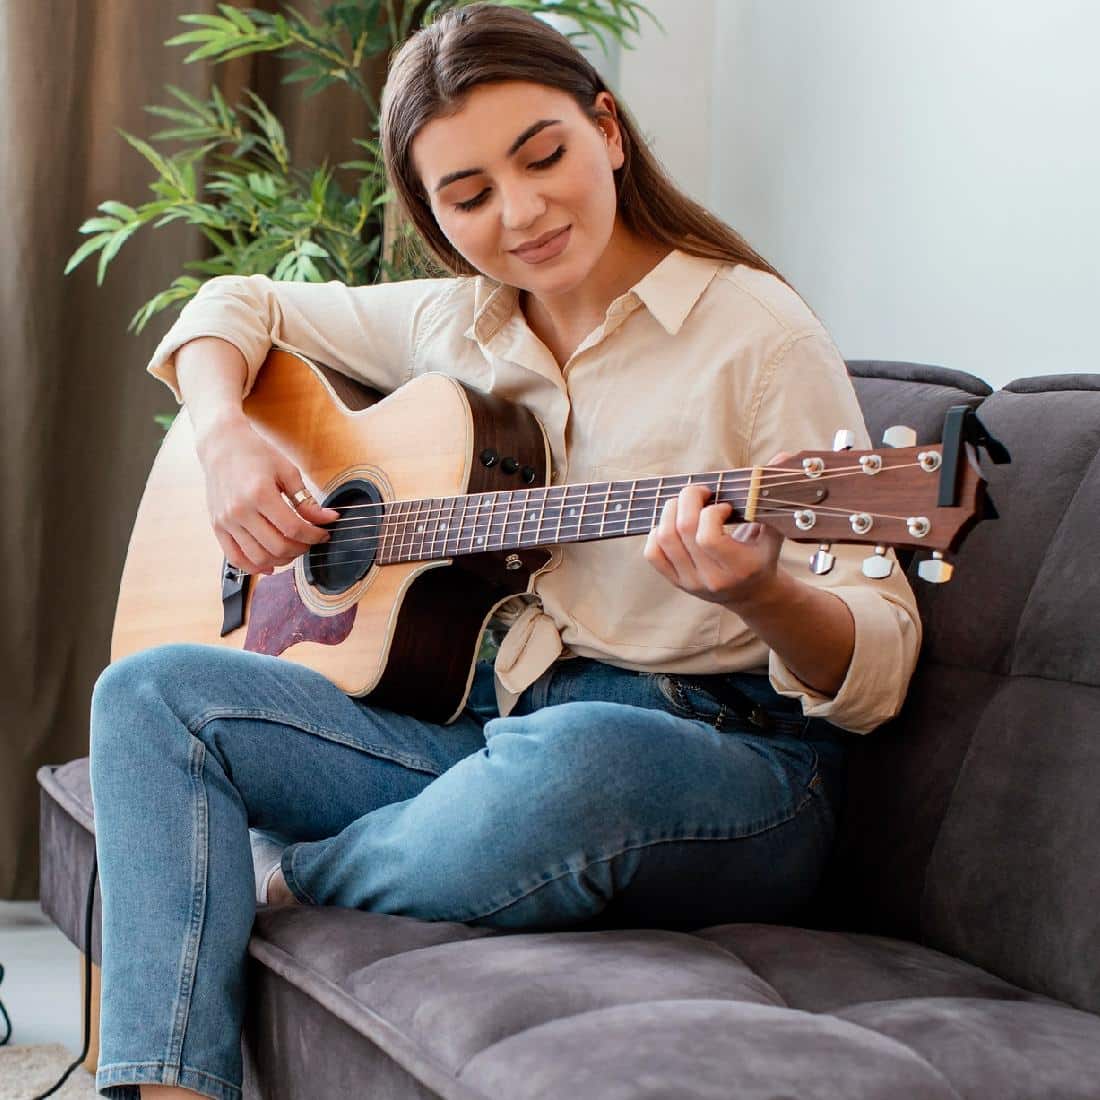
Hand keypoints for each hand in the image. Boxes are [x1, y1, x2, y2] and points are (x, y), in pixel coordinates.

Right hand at [195, 416, 338, 574]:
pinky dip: (254, 568)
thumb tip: (329, 519)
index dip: (314, 536)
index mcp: (259, 494)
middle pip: (277, 547)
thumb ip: (307, 500)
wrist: (222, 446)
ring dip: (281, 560)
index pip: (293, 528)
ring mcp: (226, 521)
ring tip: (292, 549)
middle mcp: (239, 511)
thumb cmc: (256, 455)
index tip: (324, 533)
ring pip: (258, 558)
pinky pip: (235, 559)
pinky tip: (270, 564)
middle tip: (309, 541)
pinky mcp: (217, 527)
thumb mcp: (287, 471)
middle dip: (301, 549)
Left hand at [643, 453, 789, 609]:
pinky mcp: (675, 582)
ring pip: (664, 538)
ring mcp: (690, 582)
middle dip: (688, 499)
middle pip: (683, 530)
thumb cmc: (762, 556)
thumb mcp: (773, 531)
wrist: (752, 595)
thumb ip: (774, 496)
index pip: (708, 537)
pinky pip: (652, 553)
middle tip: (701, 493)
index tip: (723, 506)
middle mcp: (711, 578)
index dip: (711, 513)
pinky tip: (674, 524)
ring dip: (670, 510)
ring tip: (686, 504)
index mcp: (738, 568)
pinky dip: (657, 531)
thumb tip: (782, 457)